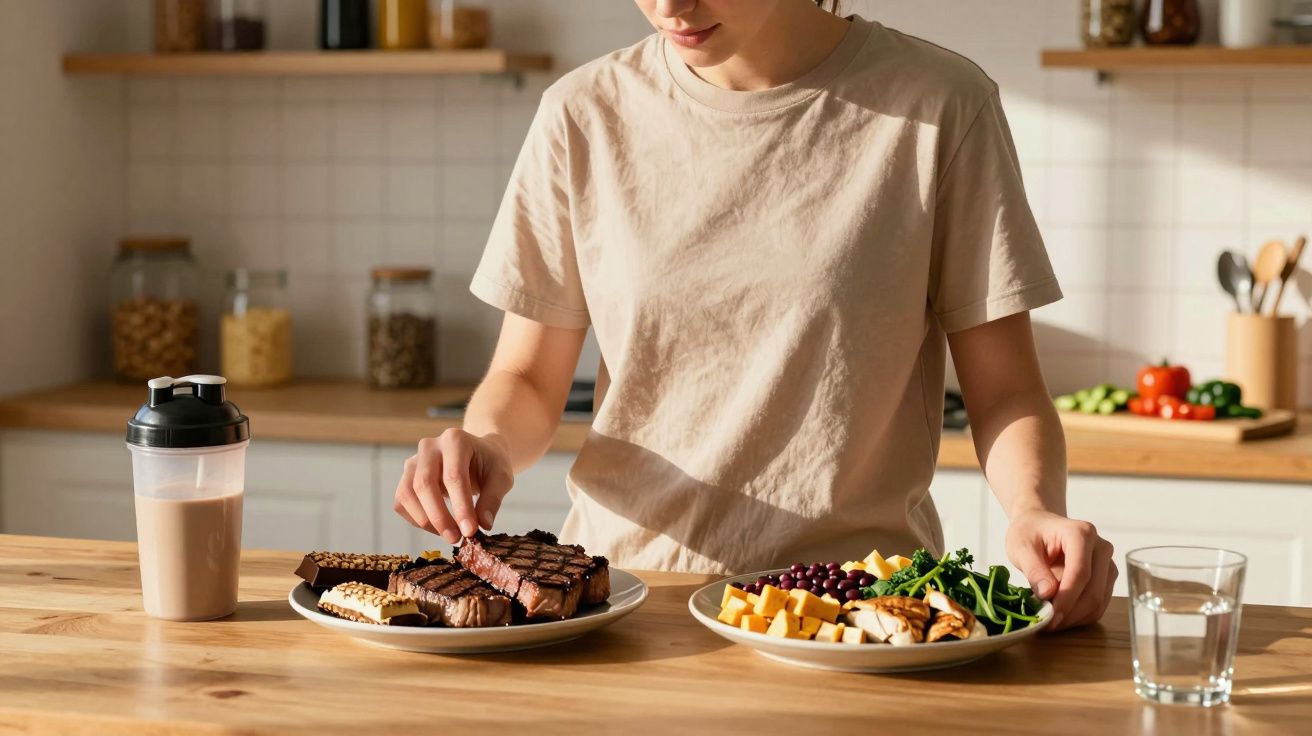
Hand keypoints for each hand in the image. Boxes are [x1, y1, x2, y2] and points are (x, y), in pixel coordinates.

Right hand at [393, 429, 514, 544]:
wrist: (479, 454)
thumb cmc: (490, 464)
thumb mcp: (502, 477)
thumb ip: (493, 499)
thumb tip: (483, 524)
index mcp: (455, 440)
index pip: (454, 476)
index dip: (461, 506)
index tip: (470, 531)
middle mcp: (429, 446)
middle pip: (424, 484)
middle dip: (439, 517)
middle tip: (456, 538)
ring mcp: (414, 461)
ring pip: (407, 494)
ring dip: (425, 521)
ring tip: (448, 535)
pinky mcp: (406, 477)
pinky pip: (401, 503)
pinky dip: (416, 520)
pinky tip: (437, 528)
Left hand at [1005, 509, 1116, 630]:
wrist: (1038, 524)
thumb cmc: (1029, 532)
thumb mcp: (1021, 547)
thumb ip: (1034, 569)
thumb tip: (1047, 594)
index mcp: (1081, 533)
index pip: (1080, 573)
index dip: (1066, 599)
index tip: (1049, 616)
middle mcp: (1101, 547)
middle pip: (1094, 590)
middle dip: (1070, 613)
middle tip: (1047, 625)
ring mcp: (1107, 563)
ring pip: (1099, 601)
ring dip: (1076, 617)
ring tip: (1051, 622)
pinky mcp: (1106, 577)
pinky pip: (1099, 604)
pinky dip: (1081, 616)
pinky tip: (1061, 616)